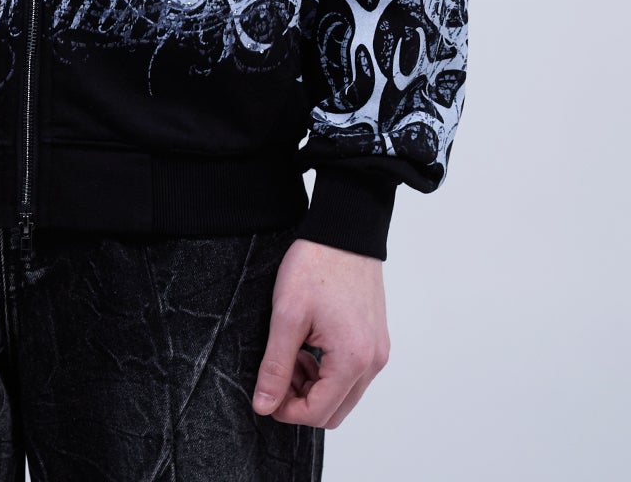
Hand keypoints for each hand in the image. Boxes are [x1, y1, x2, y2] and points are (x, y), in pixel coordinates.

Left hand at [251, 236, 388, 428]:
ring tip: (291, 353)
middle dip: (301, 401)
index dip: (286, 410)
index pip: (318, 413)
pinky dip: (328, 371)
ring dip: (314, 386)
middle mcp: (373, 362)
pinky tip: (308, 345)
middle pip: (335, 412)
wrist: (344, 229)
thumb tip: (264, 405)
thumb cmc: (316, 265)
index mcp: (353, 360)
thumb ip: (276, 366)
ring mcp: (378, 351)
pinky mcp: (376, 339)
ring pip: (344, 394)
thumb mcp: (287, 316)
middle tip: (277, 372)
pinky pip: (353, 374)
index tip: (265, 393)